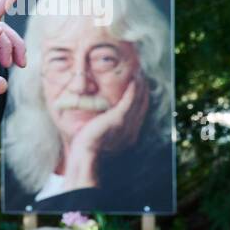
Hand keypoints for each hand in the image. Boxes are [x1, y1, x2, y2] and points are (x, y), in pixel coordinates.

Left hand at [61, 74, 150, 189]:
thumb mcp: (102, 137)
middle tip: (142, 77)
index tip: (140, 88)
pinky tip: (134, 81)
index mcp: (129, 136)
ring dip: (140, 87)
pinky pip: (129, 101)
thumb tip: (104, 119)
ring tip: (140, 75)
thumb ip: (107, 128)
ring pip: (138, 102)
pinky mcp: (119, 119)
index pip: (139, 114)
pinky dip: (133, 90)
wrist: (85, 154)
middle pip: (142, 106)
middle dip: (143, 91)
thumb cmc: (88, 147)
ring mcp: (126, 125)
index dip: (141, 100)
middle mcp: (132, 130)